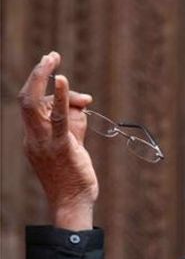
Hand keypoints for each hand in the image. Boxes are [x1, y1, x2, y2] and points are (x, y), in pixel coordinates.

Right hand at [18, 52, 97, 229]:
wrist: (73, 203)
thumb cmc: (73, 176)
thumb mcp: (72, 144)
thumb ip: (75, 122)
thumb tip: (83, 101)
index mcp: (32, 137)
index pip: (34, 105)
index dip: (45, 88)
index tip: (54, 71)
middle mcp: (33, 138)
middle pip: (27, 100)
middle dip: (36, 74)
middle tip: (51, 55)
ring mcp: (44, 143)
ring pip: (34, 105)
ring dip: (41, 77)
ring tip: (52, 59)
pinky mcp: (61, 147)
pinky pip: (58, 119)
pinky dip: (61, 97)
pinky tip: (63, 80)